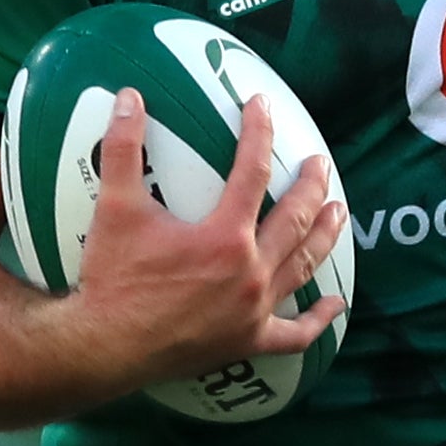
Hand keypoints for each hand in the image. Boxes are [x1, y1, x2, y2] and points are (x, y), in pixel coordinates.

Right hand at [58, 92, 344, 394]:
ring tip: (338, 212)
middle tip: (318, 164)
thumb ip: (123, 149)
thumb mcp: (115, 208)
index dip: (259, 133)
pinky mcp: (248, 341)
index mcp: (225, 235)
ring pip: (305, 266)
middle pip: (296, 218)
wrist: (106, 348)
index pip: (253, 171)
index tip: (260, 107)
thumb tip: (127, 97)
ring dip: (326, 236)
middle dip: (311, 186)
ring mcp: (254, 310)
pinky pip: (295, 335)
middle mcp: (250, 271)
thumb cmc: (113, 280)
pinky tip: (334, 305)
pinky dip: (318, 320)